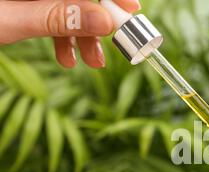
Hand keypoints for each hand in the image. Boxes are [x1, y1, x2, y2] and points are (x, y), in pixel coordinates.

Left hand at [0, 0, 140, 67]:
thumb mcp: (14, 19)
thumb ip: (57, 17)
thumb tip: (105, 21)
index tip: (132, 10)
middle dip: (100, 23)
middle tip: (116, 43)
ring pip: (70, 12)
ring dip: (85, 39)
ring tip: (93, 63)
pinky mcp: (29, 9)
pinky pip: (55, 21)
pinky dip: (65, 41)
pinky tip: (68, 60)